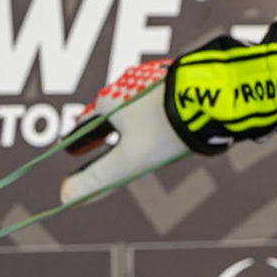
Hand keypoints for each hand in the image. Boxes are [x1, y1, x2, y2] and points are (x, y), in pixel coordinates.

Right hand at [60, 59, 187, 204]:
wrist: (211, 98)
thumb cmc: (167, 128)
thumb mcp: (128, 160)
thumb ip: (97, 179)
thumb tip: (65, 196)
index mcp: (110, 100)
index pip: (85, 124)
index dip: (78, 141)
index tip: (73, 151)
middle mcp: (129, 85)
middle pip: (110, 112)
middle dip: (103, 129)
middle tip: (99, 142)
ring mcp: (155, 80)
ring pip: (136, 104)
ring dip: (130, 119)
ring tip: (133, 135)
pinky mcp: (179, 80)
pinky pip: (160, 98)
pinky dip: (156, 111)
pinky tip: (166, 120)